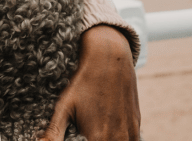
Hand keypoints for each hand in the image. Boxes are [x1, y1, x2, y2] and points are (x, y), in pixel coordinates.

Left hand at [39, 25, 140, 140]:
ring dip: (108, 139)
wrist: (109, 59)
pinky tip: (107, 131)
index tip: (79, 137)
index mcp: (99, 138)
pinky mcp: (137, 126)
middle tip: (84, 133)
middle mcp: (118, 138)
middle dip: (93, 139)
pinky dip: (119, 139)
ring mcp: (131, 133)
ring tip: (94, 130)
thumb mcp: (64, 106)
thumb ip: (53, 132)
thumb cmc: (84, 82)